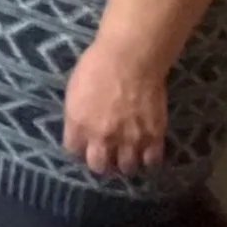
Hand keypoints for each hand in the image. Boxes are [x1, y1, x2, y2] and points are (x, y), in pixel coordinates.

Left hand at [63, 42, 168, 177]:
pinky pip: (152, 161)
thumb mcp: (74, 90)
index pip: (73, 151)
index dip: (79, 150)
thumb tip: (80, 129)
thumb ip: (76, 115)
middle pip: (99, 166)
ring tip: (127, 155)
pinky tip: (147, 152)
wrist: (131, 59)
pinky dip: (149, 159)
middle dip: (101, 163)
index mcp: (78, 124)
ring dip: (125, 163)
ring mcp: (129, 139)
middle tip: (106, 156)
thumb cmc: (98, 65)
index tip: (84, 147)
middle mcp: (102, 137)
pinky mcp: (153, 136)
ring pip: (126, 168)